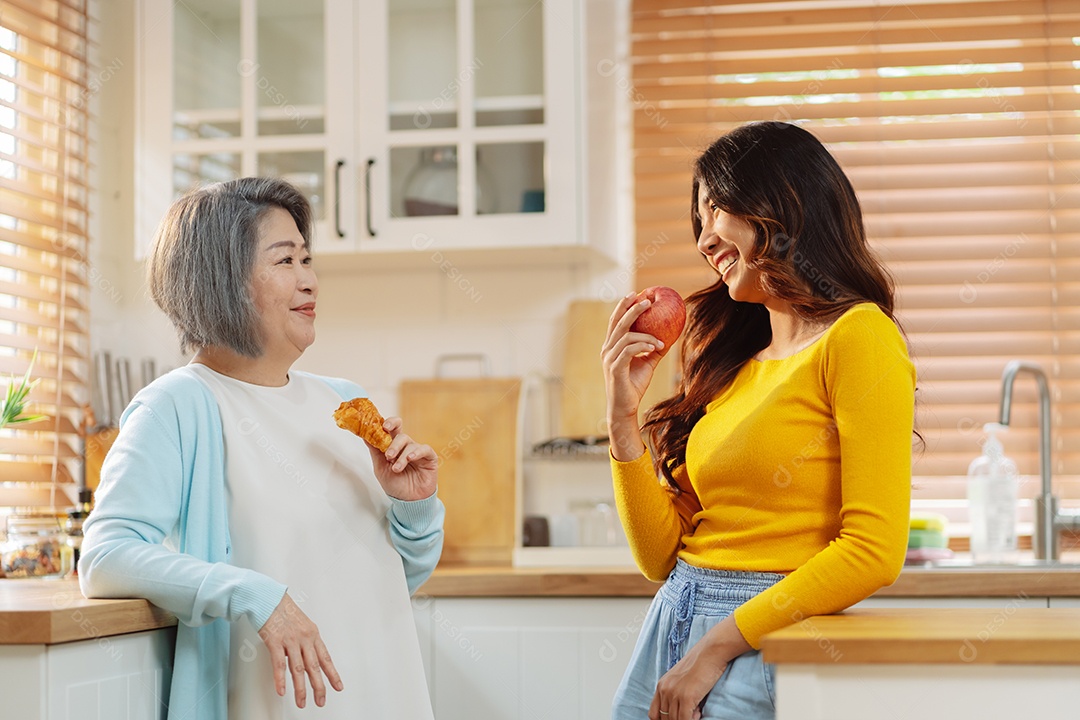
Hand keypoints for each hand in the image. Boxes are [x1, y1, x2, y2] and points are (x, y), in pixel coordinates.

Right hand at [258, 593, 342, 708]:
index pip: (326, 658)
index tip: (338, 686)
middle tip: (321, 701)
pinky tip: (283, 690)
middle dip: (319, 686)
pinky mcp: (275, 641)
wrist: (268, 598)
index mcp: (313, 634)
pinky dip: (281, 679)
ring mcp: (290, 640)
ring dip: (300, 688)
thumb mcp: (301, 625)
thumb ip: (306, 642)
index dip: (332, 674)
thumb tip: (309, 659)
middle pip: (314, 666)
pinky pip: (279, 664)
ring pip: (298, 668)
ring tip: (302, 702)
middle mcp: (304, 638)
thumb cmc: (283, 611)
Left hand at [366, 417, 437, 500]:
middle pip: (400, 434)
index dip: (388, 424)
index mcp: (393, 446)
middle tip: (388, 455)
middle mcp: (406, 446)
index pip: (392, 429)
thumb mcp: (381, 468)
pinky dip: (416, 452)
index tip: (382, 426)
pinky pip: (424, 449)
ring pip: (410, 444)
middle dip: (393, 443)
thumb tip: (365, 435)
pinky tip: (410, 459)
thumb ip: (375, 451)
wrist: (408, 501)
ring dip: (401, 456)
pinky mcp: (429, 457)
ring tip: (397, 469)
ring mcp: (417, 451)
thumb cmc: (395, 485)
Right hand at [601, 294, 667, 458]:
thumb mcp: (647, 364)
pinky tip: (656, 347)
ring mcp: (610, 358)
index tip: (636, 295)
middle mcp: (607, 349)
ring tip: (660, 339)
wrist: (624, 408)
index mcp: (611, 347)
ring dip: (646, 333)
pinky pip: (630, 349)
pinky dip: (644, 345)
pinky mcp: (615, 367)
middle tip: (647, 300)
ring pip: (625, 335)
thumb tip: (669, 336)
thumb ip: (653, 349)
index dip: (623, 306)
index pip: (615, 321)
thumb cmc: (633, 386)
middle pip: (617, 322)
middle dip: (631, 308)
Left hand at [650, 615, 750, 719]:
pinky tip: (699, 712)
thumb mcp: (681, 678)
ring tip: (696, 711)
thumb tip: (680, 712)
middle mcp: (665, 690)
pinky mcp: (686, 697)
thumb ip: (676, 693)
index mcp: (661, 685)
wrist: (710, 652)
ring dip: (686, 719)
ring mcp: (674, 694)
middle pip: (664, 719)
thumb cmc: (700, 664)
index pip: (654, 714)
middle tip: (690, 713)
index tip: (675, 719)